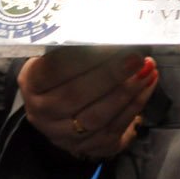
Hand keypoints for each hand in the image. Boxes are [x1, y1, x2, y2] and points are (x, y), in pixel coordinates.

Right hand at [19, 47, 158, 160]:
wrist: (60, 113)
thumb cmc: (63, 74)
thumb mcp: (58, 56)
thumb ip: (77, 47)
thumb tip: (109, 30)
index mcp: (31, 83)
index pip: (55, 69)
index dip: (84, 57)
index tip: (110, 43)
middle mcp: (42, 113)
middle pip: (76, 96)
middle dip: (110, 76)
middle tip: (135, 58)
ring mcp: (64, 135)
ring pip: (97, 118)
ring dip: (127, 93)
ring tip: (146, 70)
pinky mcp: (89, 148)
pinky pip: (114, 130)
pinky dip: (135, 106)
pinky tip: (147, 86)